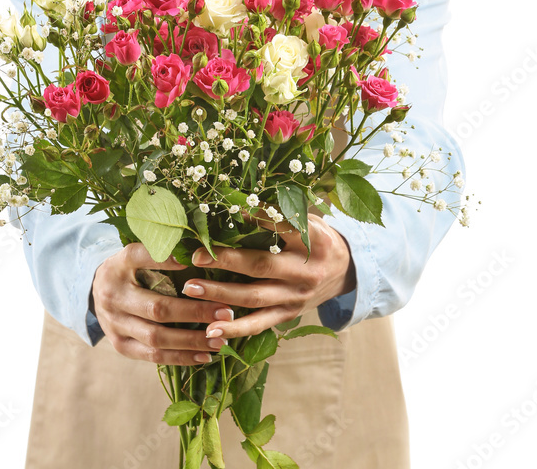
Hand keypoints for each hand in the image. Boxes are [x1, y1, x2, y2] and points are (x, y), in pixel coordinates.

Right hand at [90, 242, 234, 364]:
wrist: (95, 291)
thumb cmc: (129, 269)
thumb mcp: (137, 253)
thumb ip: (161, 251)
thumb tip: (200, 252)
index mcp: (119, 265)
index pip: (141, 257)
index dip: (167, 260)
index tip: (195, 261)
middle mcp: (114, 295)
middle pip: (157, 308)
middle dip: (195, 312)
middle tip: (226, 312)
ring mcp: (115, 323)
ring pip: (156, 337)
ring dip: (192, 341)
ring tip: (221, 340)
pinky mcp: (120, 345)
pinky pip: (153, 356)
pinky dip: (180, 358)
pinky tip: (204, 356)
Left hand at [181, 215, 355, 342]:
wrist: (346, 271)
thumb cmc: (316, 238)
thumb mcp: (307, 219)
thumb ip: (280, 215)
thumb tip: (236, 205)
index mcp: (312, 240)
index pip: (281, 226)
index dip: (255, 219)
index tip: (226, 213)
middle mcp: (305, 270)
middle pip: (261, 266)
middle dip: (226, 261)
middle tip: (195, 256)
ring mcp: (296, 296)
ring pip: (255, 298)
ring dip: (220, 294)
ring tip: (190, 289)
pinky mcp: (289, 314)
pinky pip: (259, 324)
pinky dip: (234, 328)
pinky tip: (210, 330)